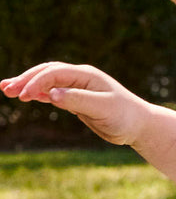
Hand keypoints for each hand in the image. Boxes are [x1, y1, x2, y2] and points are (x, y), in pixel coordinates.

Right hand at [1, 62, 149, 146]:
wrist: (139, 125)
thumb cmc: (124, 116)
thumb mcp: (102, 108)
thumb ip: (78, 100)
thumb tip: (52, 94)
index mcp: (86, 75)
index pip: (54, 74)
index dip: (37, 82)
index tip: (24, 96)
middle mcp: (80, 78)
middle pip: (46, 73)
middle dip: (26, 79)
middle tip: (6, 89)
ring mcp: (77, 88)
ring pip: (47, 81)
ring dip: (28, 84)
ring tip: (7, 90)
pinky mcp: (76, 99)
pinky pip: (53, 92)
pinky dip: (38, 93)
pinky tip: (26, 97)